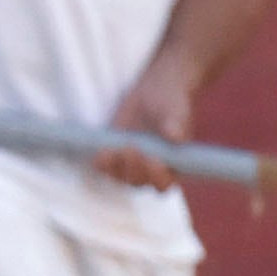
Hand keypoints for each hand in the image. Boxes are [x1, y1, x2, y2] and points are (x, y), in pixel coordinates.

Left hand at [93, 62, 193, 191]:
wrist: (154, 92)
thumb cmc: (171, 105)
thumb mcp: (176, 112)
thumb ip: (176, 124)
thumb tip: (175, 137)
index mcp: (172, 167)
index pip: (164, 184)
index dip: (157, 178)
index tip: (154, 160)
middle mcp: (150, 170)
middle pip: (138, 182)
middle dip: (133, 169)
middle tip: (132, 148)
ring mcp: (130, 163)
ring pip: (119, 177)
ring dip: (114, 167)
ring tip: (113, 150)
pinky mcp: (114, 154)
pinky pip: (104, 166)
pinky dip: (101, 162)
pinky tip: (100, 153)